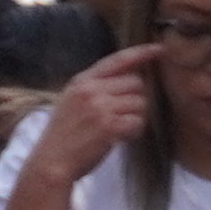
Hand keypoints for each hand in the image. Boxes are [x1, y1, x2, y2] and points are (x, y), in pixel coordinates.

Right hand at [52, 46, 165, 162]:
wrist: (51, 160)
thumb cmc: (63, 134)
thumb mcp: (71, 101)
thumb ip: (95, 88)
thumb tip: (129, 79)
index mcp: (81, 81)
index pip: (117, 60)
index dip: (141, 53)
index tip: (159, 49)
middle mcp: (91, 90)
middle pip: (135, 83)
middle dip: (136, 99)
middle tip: (123, 115)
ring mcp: (100, 107)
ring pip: (140, 103)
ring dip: (136, 117)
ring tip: (119, 128)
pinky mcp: (109, 126)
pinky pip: (138, 122)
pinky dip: (134, 132)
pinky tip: (121, 138)